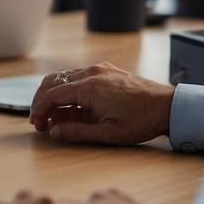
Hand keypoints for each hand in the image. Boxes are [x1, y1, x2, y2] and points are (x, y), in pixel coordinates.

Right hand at [28, 62, 172, 144]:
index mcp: (89, 88)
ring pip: (63, 78)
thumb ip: (77, 132)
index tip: (35, 123)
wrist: (168, 106)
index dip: (39, 109)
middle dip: (41, 101)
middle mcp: (91, 73)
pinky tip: (71, 108)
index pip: (51, 95)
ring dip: (54, 96)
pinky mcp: (106, 71)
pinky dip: (68, 91)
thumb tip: (54, 131)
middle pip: (52, 82)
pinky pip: (78, 78)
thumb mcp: (108, 133)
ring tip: (54, 117)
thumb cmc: (142, 120)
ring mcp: (99, 70)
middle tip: (40, 121)